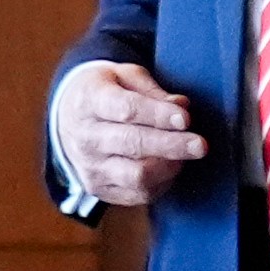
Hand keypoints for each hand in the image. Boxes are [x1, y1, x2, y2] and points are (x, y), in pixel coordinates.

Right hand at [52, 61, 202, 206]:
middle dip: (171, 146)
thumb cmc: (107, 91)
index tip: (185, 118)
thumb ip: (153, 90)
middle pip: (132, 144)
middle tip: (200, 145)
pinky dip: (162, 182)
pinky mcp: (99, 189)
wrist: (69, 118)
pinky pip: (138, 194)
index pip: (125, 110)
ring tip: (188, 152)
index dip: (158, 115)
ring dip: (169, 166)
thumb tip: (181, 106)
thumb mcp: (125, 76)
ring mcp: (90, 167)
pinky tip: (173, 165)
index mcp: (89, 101)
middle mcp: (85, 138)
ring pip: (136, 176)